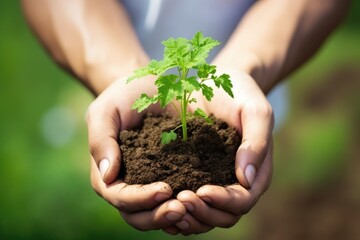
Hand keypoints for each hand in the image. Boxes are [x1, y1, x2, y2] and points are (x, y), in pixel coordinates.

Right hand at [86, 78, 185, 230]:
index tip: (165, 189)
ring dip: (177, 216)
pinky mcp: (172, 179)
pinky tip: (206, 201)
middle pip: (139, 216)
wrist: (147, 87)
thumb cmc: (122, 98)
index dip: (141, 198)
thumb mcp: (106, 111)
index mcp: (109, 175)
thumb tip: (107, 175)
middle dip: (159, 215)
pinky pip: (178, 202)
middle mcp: (129, 187)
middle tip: (183, 208)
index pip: (120, 197)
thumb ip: (101, 140)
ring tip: (196, 206)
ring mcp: (150, 186)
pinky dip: (190, 208)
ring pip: (159, 215)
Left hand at [173, 69, 273, 234]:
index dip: (223, 201)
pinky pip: (190, 203)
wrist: (218, 83)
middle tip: (179, 199)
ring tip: (167, 204)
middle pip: (223, 215)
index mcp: (256, 173)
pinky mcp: (197, 177)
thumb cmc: (240, 94)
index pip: (242, 200)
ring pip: (205, 215)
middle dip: (202, 212)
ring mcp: (216, 183)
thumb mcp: (255, 111)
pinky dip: (177, 209)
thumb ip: (257, 142)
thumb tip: (246, 178)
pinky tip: (159, 203)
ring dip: (188, 216)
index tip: (201, 190)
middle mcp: (237, 184)